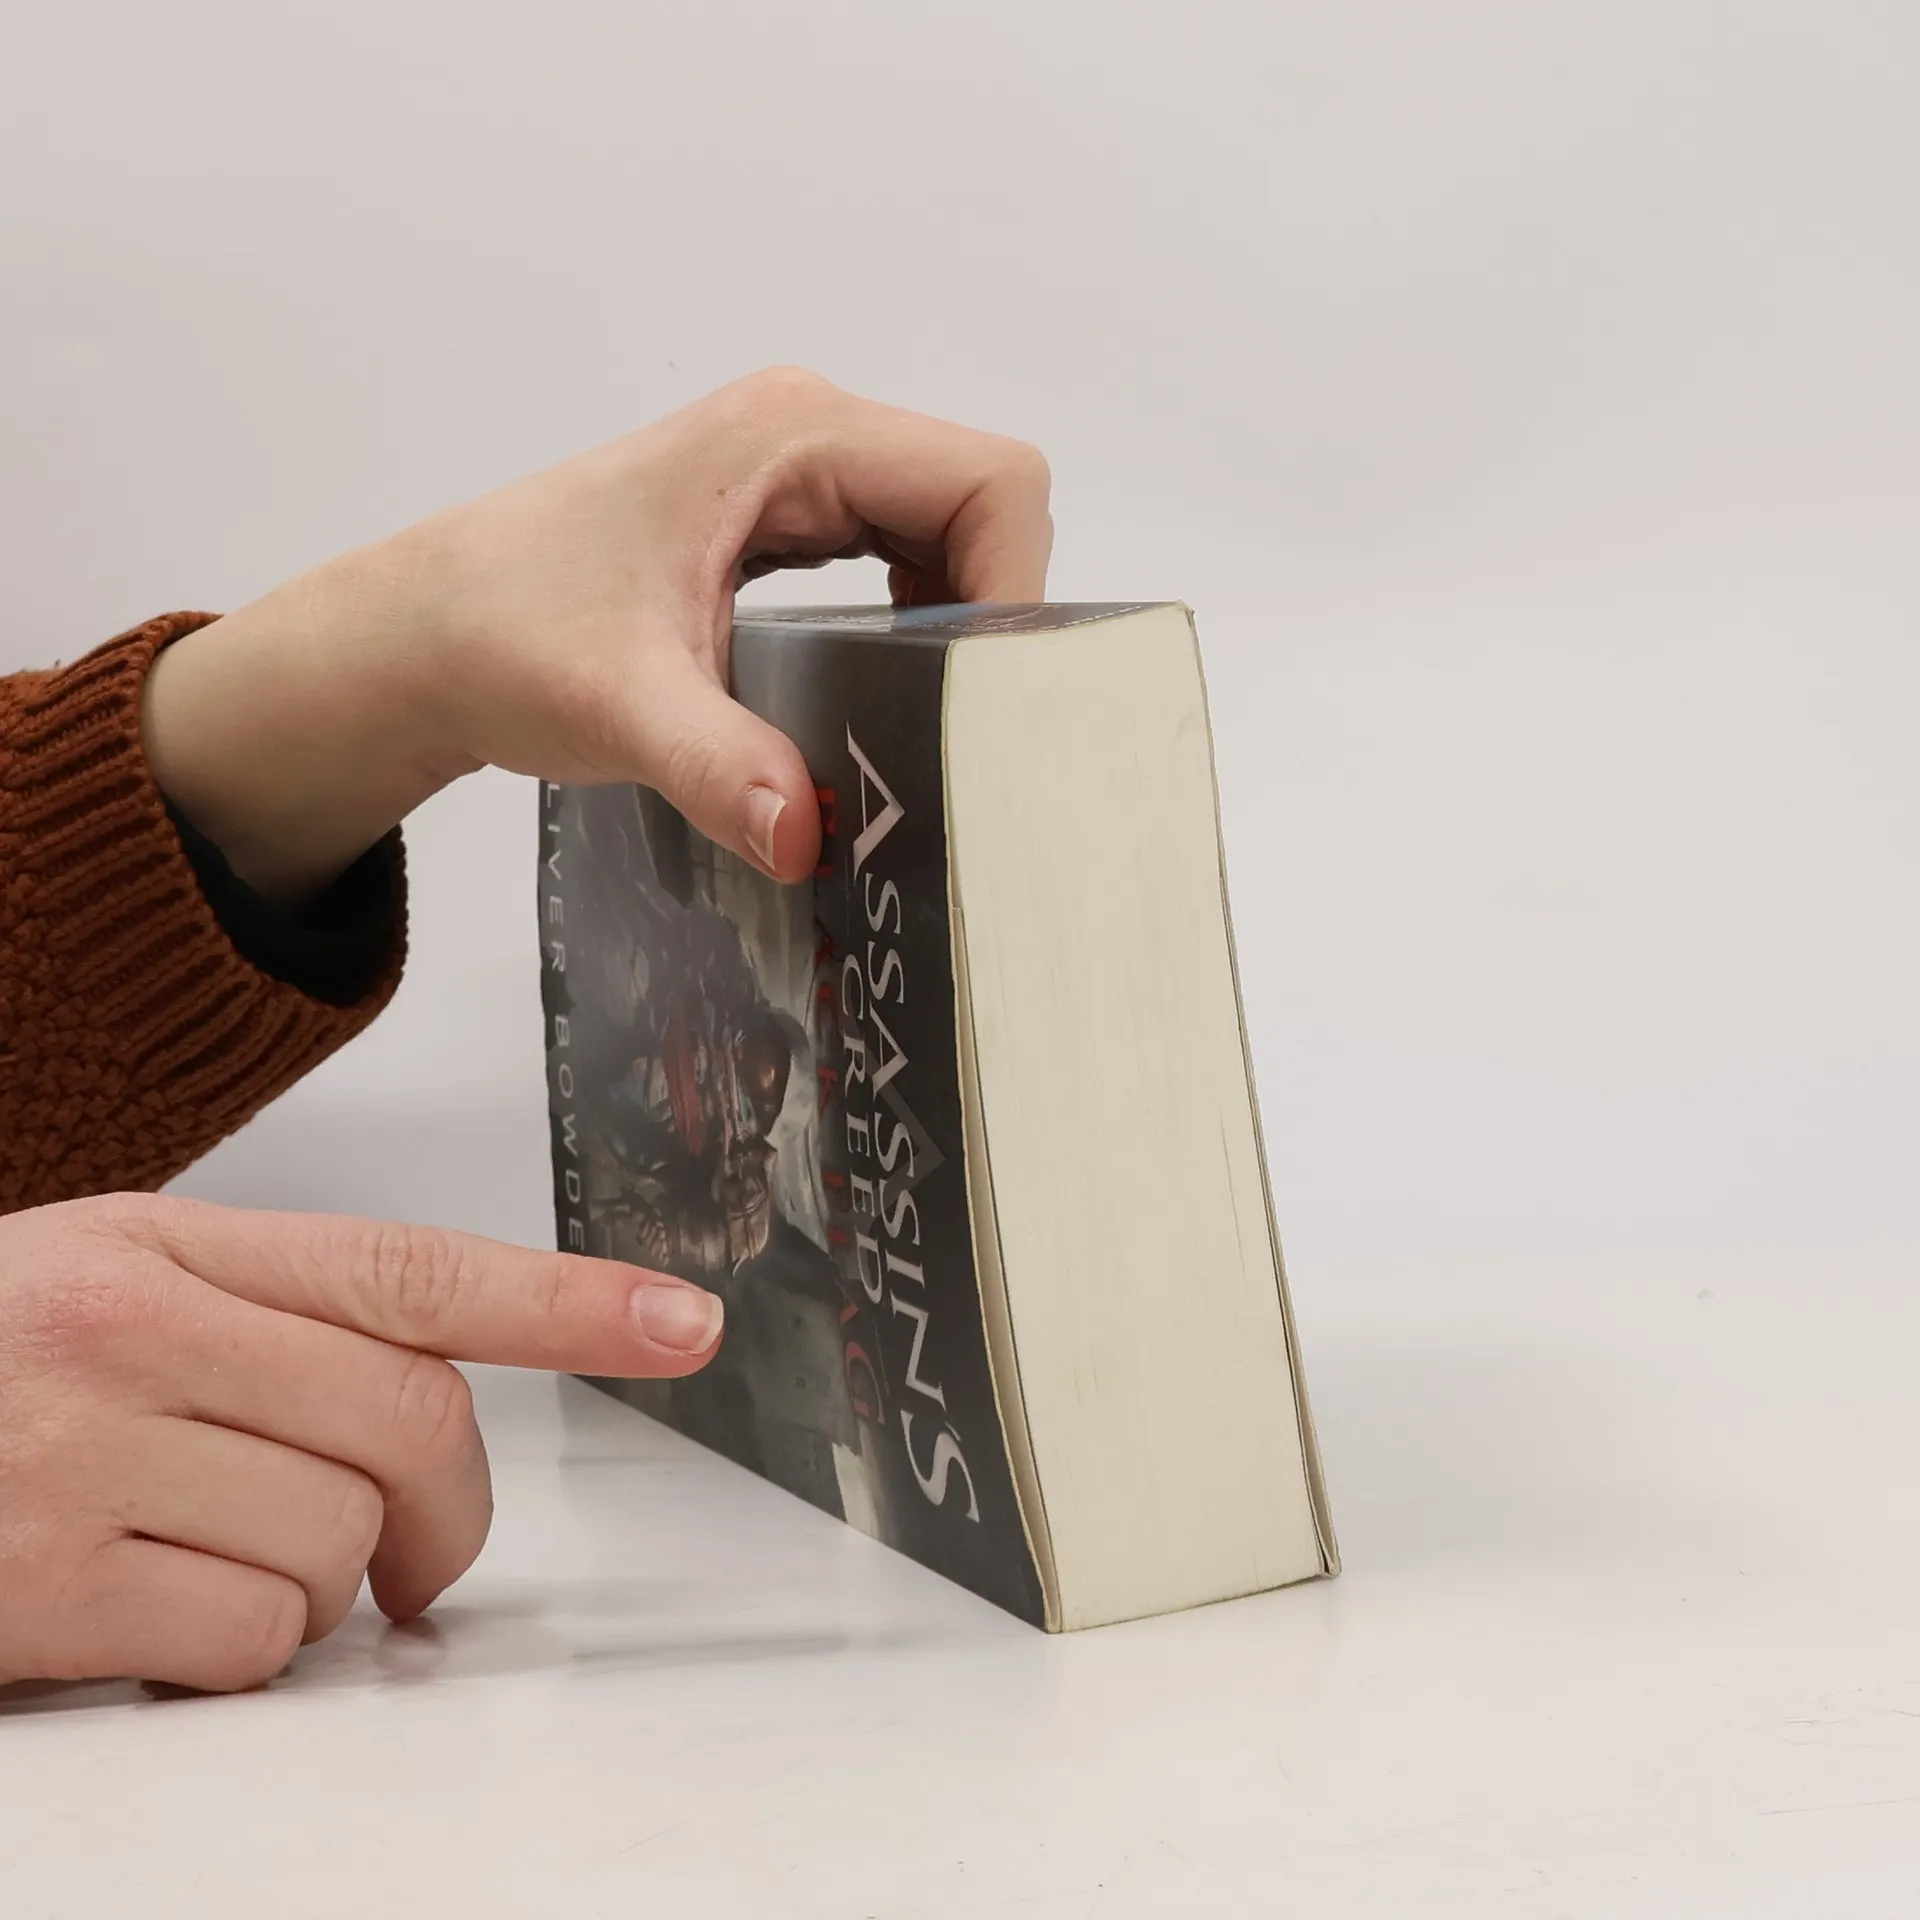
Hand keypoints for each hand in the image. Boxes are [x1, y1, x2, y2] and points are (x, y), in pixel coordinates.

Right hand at [0, 1192, 721, 1691]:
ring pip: (339, 1542)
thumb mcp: (104, 1289)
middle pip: (414, 1420)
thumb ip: (270, 1325)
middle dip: (446, 1508)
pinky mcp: (36, 1587)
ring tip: (217, 1562)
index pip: (413, 1265)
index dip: (570, 1299)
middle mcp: (131, 1330)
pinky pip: (248, 1641)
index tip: (684, 1323)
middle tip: (417, 1553)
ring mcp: (78, 1455)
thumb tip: (431, 1413)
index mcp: (166, 1245)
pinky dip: (243, 1654)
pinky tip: (162, 1622)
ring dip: (320, 1587)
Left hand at [143, 367, 1052, 900]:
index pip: (988, 480)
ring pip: (950, 532)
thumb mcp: (620, 706)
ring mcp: (800, 474)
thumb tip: (808, 840)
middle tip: (965, 730)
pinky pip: (902, 557)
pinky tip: (886, 699)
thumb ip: (721, 767)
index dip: (1016, 584)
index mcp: (791, 437)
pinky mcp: (787, 520)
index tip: (982, 697)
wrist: (428, 631)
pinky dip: (916, 625)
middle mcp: (810, 435)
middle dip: (994, 615)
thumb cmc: (506, 632)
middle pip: (984, 503)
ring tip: (932, 725)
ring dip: (958, 625)